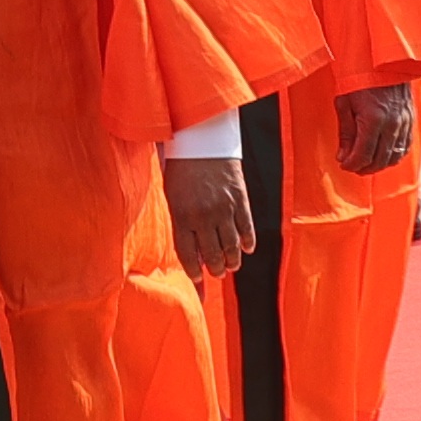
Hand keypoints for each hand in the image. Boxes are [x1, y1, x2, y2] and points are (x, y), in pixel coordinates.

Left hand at [166, 153, 254, 277]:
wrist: (201, 141)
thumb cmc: (182, 170)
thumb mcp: (173, 198)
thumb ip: (181, 224)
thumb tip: (191, 253)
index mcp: (181, 216)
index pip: (188, 255)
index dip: (194, 272)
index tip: (198, 279)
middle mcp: (203, 216)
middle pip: (212, 255)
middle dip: (216, 269)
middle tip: (217, 273)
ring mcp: (223, 209)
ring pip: (231, 246)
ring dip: (232, 261)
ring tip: (231, 265)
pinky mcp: (240, 200)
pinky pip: (247, 228)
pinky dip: (247, 242)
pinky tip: (246, 249)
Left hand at [337, 82, 419, 174]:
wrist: (384, 58)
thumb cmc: (360, 77)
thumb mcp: (345, 102)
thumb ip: (346, 133)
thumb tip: (343, 157)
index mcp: (373, 120)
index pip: (363, 155)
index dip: (351, 165)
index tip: (343, 164)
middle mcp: (392, 124)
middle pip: (380, 160)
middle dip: (364, 168)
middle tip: (352, 167)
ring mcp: (404, 122)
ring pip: (394, 157)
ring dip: (379, 165)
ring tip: (365, 164)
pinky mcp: (411, 119)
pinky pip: (405, 146)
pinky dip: (394, 156)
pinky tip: (383, 156)